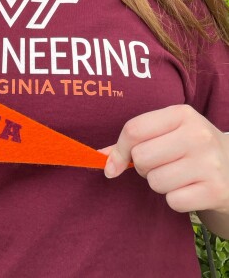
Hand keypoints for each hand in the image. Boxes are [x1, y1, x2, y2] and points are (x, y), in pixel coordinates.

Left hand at [102, 105, 228, 214]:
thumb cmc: (191, 147)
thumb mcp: (168, 132)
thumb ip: (133, 141)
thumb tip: (99, 157)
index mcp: (182, 114)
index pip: (134, 129)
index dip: (119, 150)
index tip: (116, 163)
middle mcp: (198, 135)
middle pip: (142, 157)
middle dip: (144, 167)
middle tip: (161, 164)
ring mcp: (209, 163)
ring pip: (155, 181)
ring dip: (160, 183)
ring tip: (178, 175)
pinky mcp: (215, 190)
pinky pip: (173, 201)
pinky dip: (176, 199)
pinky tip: (190, 188)